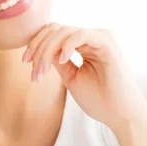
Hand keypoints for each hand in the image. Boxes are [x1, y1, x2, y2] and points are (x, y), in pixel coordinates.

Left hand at [24, 23, 146, 130]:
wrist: (121, 116)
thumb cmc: (99, 99)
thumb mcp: (71, 77)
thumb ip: (57, 61)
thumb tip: (40, 50)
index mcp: (83, 44)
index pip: (53, 33)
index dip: (36, 44)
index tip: (26, 63)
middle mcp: (91, 37)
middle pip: (55, 29)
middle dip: (38, 48)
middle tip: (33, 71)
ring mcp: (99, 38)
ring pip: (63, 31)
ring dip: (47, 50)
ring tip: (43, 71)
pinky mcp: (107, 44)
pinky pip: (81, 34)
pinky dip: (66, 45)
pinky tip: (62, 60)